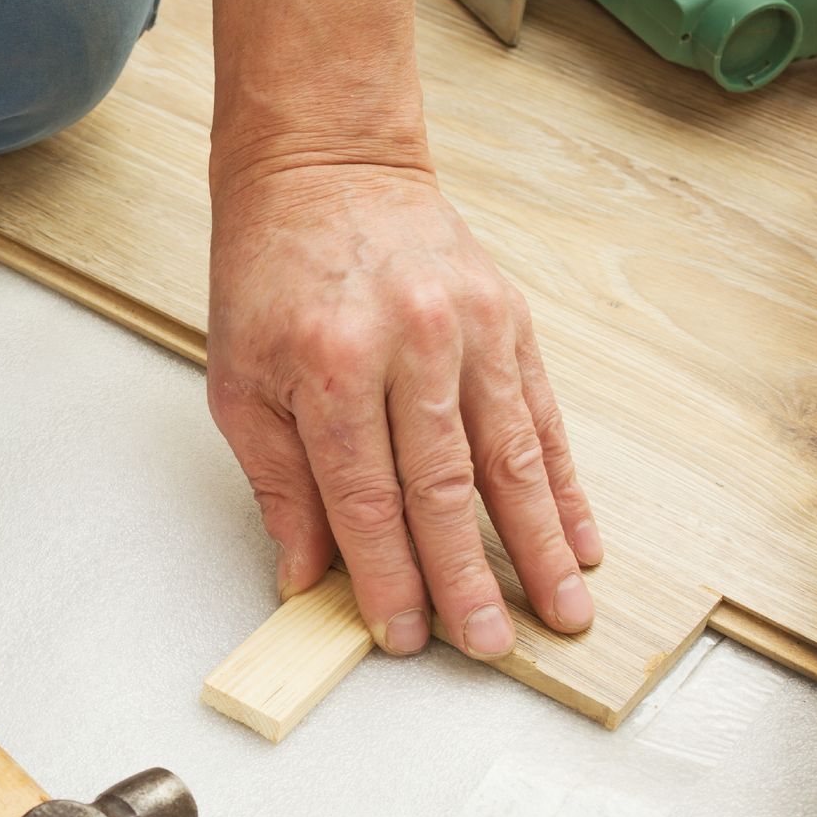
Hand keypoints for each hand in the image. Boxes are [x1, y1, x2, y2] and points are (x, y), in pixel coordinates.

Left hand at [205, 165, 601, 659]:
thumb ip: (276, 482)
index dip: (387, 575)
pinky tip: (579, 539)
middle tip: (491, 647)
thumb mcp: (237, 379)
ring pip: (511, 458)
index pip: (364, 498)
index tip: (404, 634)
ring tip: (561, 611)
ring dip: (537, 544)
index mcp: (330, 366)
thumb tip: (304, 574)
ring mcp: (470, 329)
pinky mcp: (510, 318)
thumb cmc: (268, 278)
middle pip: (444, 488)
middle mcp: (409, 346)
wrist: (324, 169)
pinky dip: (562, 484)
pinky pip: (541, 417)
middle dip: (468, 578)